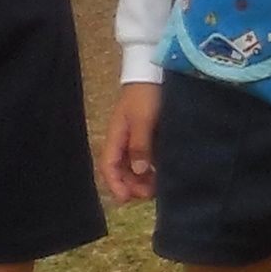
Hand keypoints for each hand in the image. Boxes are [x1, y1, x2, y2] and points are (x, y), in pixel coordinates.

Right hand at [99, 82, 160, 203]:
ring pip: (134, 165)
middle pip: (121, 169)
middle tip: (148, 195)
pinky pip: (145, 157)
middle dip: (131, 185)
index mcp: (115, 136)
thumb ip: (140, 145)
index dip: (115, 184)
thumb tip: (139, 171)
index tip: (126, 199)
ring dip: (142, 178)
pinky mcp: (148, 134)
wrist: (154, 72)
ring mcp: (135, 137)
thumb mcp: (143, 120)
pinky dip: (151, 168)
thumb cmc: (146, 94)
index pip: (108, 166)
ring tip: (156, 188)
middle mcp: (123, 139)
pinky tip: (162, 173)